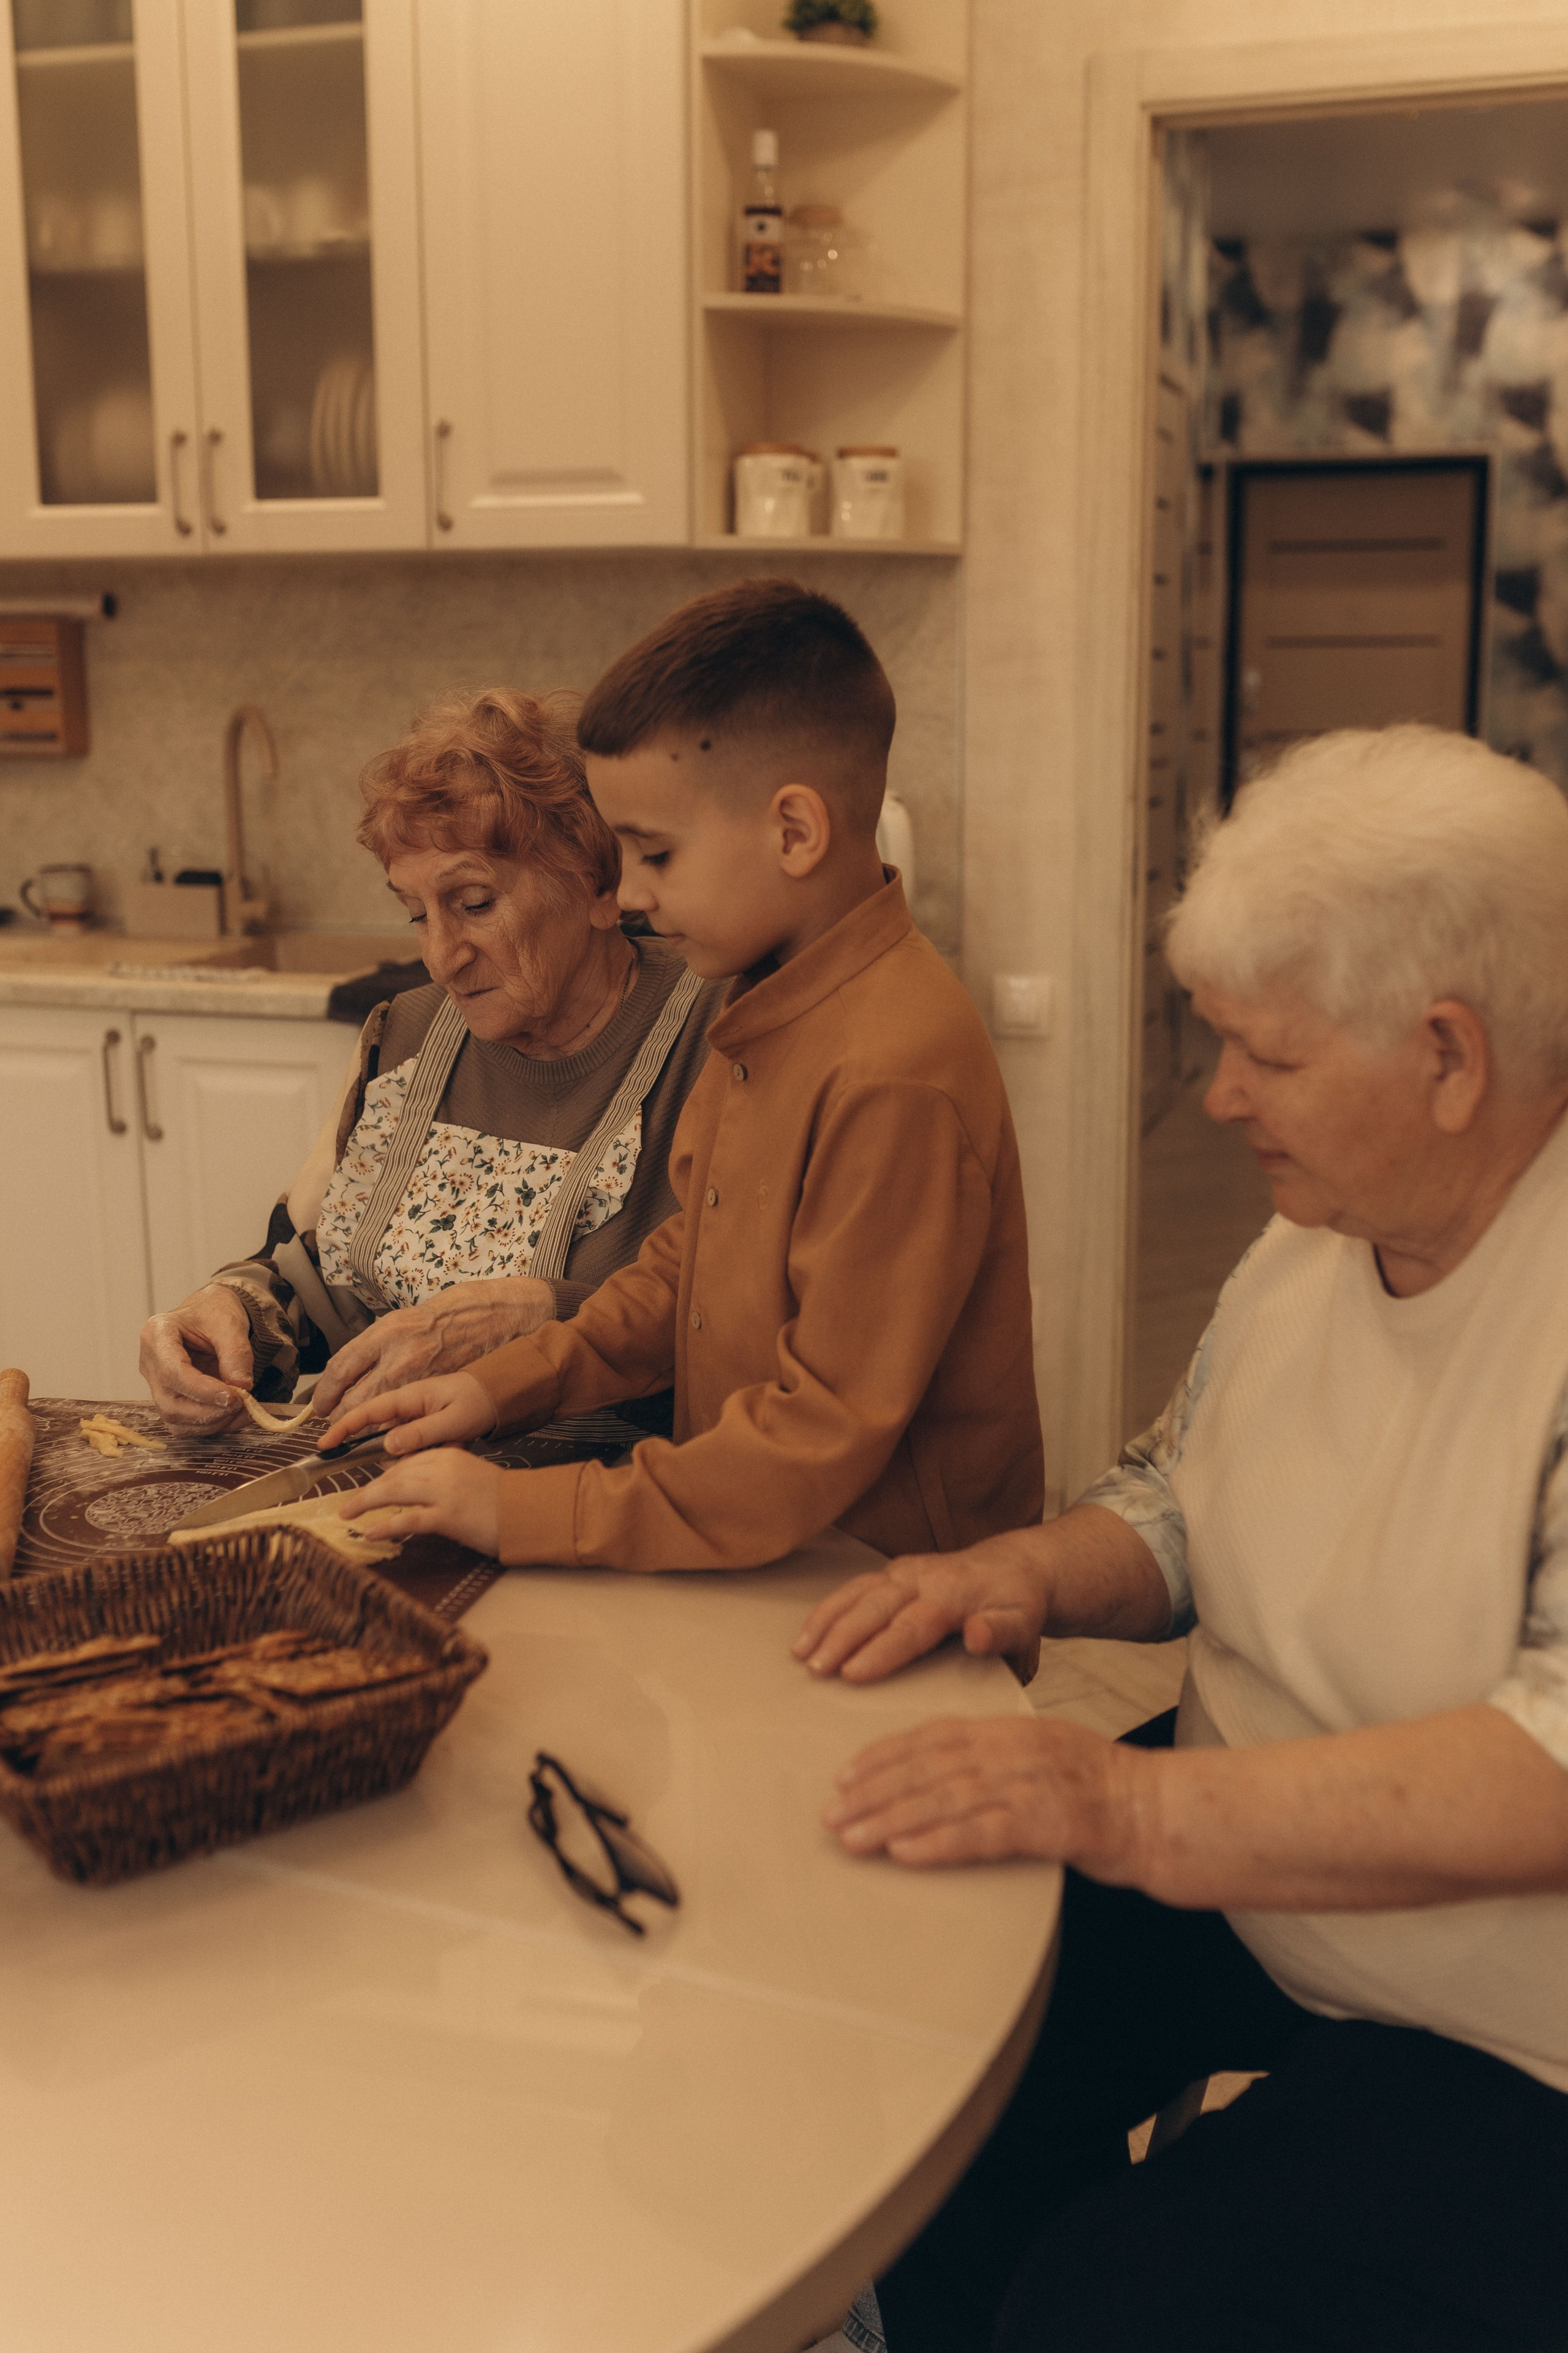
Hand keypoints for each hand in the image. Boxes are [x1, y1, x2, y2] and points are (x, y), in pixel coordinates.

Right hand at [140, 1286, 253, 1430]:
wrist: (210, 1314)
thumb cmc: (214, 1312)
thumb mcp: (230, 1323)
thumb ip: (236, 1353)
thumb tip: (241, 1387)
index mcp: (157, 1334)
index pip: (173, 1372)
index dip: (203, 1391)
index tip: (234, 1397)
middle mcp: (149, 1362)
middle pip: (169, 1403)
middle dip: (208, 1412)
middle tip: (241, 1405)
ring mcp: (155, 1383)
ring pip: (174, 1418)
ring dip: (211, 1423)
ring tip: (242, 1412)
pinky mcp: (168, 1397)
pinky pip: (182, 1424)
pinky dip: (208, 1426)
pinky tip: (232, 1417)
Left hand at [311, 1276, 555, 1421]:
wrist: (500, 1315)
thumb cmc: (453, 1312)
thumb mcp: (404, 1318)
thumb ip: (378, 1346)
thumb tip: (350, 1371)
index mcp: (386, 1332)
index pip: (340, 1370)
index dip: (325, 1393)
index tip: (320, 1405)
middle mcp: (399, 1355)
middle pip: (354, 1399)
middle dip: (341, 1415)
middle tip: (335, 1421)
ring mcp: (420, 1376)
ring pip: (380, 1415)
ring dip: (367, 1425)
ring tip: (360, 1428)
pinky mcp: (439, 1392)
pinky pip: (409, 1419)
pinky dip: (397, 1426)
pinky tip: (394, 1426)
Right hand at [317, 1370, 496, 1459]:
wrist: (500, 1394)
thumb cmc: (478, 1402)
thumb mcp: (452, 1421)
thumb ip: (420, 1433)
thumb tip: (387, 1446)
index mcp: (409, 1396)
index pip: (367, 1411)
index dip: (343, 1427)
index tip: (325, 1444)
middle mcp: (406, 1404)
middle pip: (377, 1429)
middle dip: (383, 1447)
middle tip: (403, 1454)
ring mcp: (413, 1413)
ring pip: (397, 1441)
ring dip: (414, 1452)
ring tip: (448, 1444)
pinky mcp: (423, 1423)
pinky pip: (413, 1443)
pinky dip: (425, 1451)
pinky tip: (451, 1445)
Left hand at [338, 1447, 502, 1557]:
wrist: (529, 1510)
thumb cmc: (502, 1499)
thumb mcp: (469, 1476)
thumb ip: (442, 1476)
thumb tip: (411, 1485)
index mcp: (448, 1455)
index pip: (405, 1462)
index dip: (382, 1477)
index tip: (368, 1488)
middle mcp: (443, 1469)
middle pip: (394, 1476)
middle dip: (367, 1490)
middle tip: (347, 1504)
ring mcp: (444, 1492)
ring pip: (393, 1492)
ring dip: (365, 1503)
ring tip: (347, 1514)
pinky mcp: (447, 1516)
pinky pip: (407, 1519)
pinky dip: (384, 1525)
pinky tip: (369, 1532)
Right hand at [793, 1537, 1048, 1683]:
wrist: (1015, 1565)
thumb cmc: (1017, 1602)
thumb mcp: (1023, 1620)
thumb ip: (1001, 1631)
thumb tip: (977, 1636)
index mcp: (952, 1594)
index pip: (911, 1626)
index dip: (880, 1651)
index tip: (851, 1674)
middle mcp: (922, 1577)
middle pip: (874, 1608)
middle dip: (841, 1638)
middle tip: (815, 1669)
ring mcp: (903, 1571)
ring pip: (856, 1593)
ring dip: (825, 1622)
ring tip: (800, 1653)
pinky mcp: (892, 1572)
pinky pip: (853, 1588)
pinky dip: (827, 1609)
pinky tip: (807, 1634)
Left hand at [824, 1715, 1144, 1875]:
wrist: (1162, 1811)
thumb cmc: (1102, 1790)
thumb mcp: (1045, 1756)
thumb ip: (998, 1758)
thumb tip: (946, 1775)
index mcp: (1011, 1728)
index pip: (934, 1736)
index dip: (885, 1754)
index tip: (845, 1774)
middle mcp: (1015, 1749)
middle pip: (929, 1766)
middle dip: (874, 1790)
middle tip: (831, 1812)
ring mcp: (1032, 1784)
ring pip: (946, 1798)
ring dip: (891, 1818)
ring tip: (850, 1837)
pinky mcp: (1048, 1823)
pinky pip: (982, 1832)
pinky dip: (939, 1842)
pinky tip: (903, 1854)